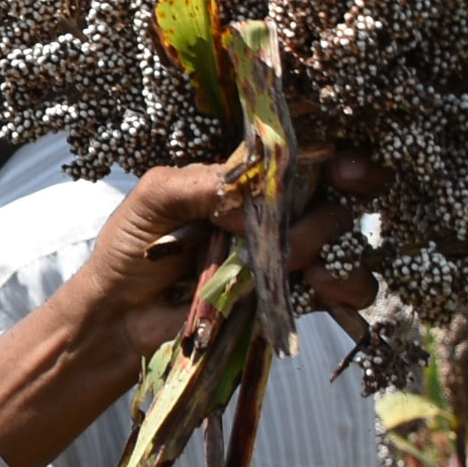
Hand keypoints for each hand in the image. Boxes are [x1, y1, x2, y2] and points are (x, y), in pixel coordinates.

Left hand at [0, 150, 383, 466]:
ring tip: (300, 255)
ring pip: (346, 240)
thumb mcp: (155, 198)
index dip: (336, 151)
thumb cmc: (131, 247)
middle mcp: (274, 213)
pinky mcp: (290, 298)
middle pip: (337, 190)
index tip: (344, 163)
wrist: (119, 315)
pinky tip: (318, 283)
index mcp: (246, 181)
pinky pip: (340, 289)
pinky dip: (345, 284)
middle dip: (348, 188)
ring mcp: (286, 256)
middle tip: (332, 197)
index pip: (304, 154)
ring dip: (334, 241)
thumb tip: (252, 196)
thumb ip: (200, 183)